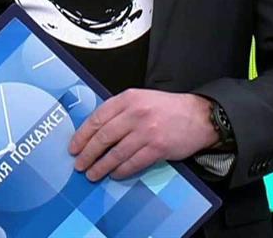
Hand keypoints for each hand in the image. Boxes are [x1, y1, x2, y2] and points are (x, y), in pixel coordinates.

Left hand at [68, 89, 217, 180]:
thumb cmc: (167, 108)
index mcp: (127, 99)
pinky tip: (114, 174)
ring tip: (93, 174)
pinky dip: (121, 170)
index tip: (73, 147)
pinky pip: (133, 162)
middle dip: (88, 153)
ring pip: (116, 153)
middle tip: (79, 164)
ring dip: (101, 166)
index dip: (82, 135)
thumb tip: (95, 131)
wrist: (199, 116)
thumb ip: (119, 111)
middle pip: (103, 137)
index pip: (97, 118)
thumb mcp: (139, 99)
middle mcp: (135, 114)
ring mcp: (147, 131)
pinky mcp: (158, 148)